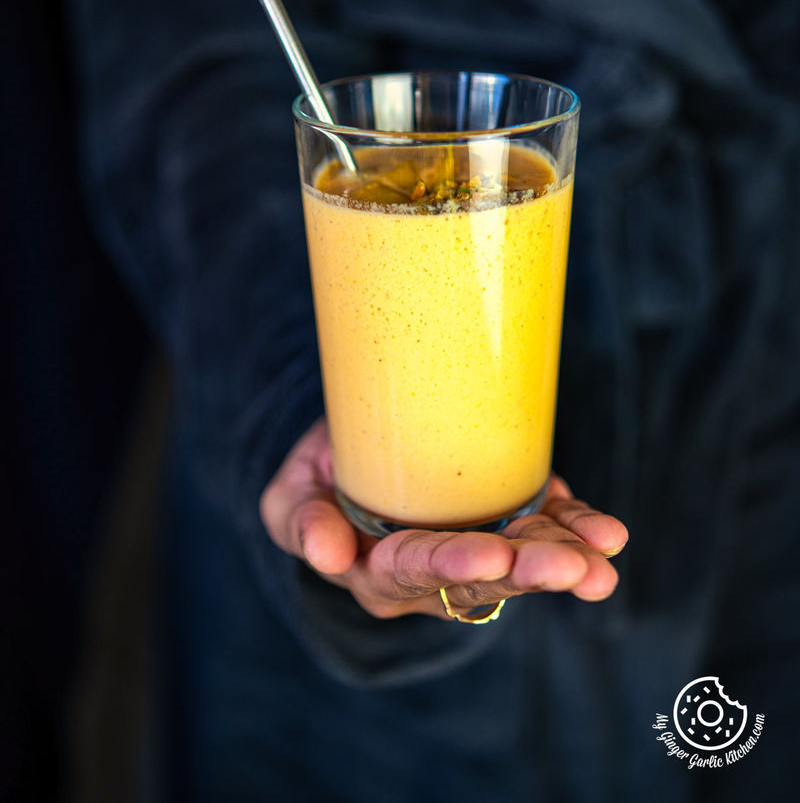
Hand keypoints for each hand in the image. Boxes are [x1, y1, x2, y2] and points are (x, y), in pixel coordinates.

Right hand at [261, 418, 627, 620]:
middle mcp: (433, 575)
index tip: (487, 558)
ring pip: (523, 561)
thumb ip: (301, 521)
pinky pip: (546, 530)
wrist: (358, 451)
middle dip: (528, 572)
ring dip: (566, 558)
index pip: (413, 570)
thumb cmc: (319, 477)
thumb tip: (324, 552)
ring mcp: (477, 549)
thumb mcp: (292, 495)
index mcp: (377, 571)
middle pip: (482, 578)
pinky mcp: (509, 522)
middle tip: (572, 569)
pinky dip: (577, 529)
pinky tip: (607, 535)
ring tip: (604, 559)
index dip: (451, 566)